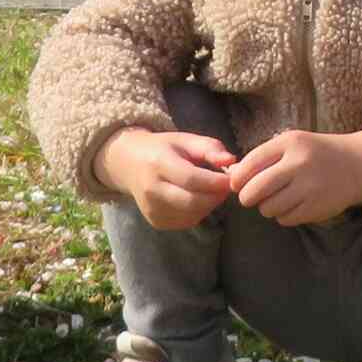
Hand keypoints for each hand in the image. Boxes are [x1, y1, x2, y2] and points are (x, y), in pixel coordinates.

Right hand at [98, 128, 235, 230]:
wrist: (130, 164)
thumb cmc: (163, 149)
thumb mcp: (185, 140)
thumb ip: (209, 148)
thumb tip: (231, 161)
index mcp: (158, 164)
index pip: (191, 179)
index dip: (216, 182)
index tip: (231, 178)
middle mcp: (152, 190)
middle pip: (192, 202)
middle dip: (215, 196)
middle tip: (227, 187)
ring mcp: (152, 209)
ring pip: (192, 215)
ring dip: (209, 205)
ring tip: (211, 190)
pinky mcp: (156, 222)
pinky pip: (187, 221)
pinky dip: (199, 212)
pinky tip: (198, 198)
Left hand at [230, 130, 361, 225]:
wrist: (356, 165)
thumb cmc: (316, 154)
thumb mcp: (292, 144)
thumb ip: (264, 157)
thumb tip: (232, 176)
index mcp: (290, 144)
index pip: (250, 164)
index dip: (237, 179)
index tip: (236, 185)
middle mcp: (299, 164)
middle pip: (255, 190)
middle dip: (247, 197)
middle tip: (251, 197)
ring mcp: (309, 187)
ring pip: (268, 208)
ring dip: (267, 207)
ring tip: (278, 198)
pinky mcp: (317, 207)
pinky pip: (285, 219)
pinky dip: (284, 215)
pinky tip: (293, 204)